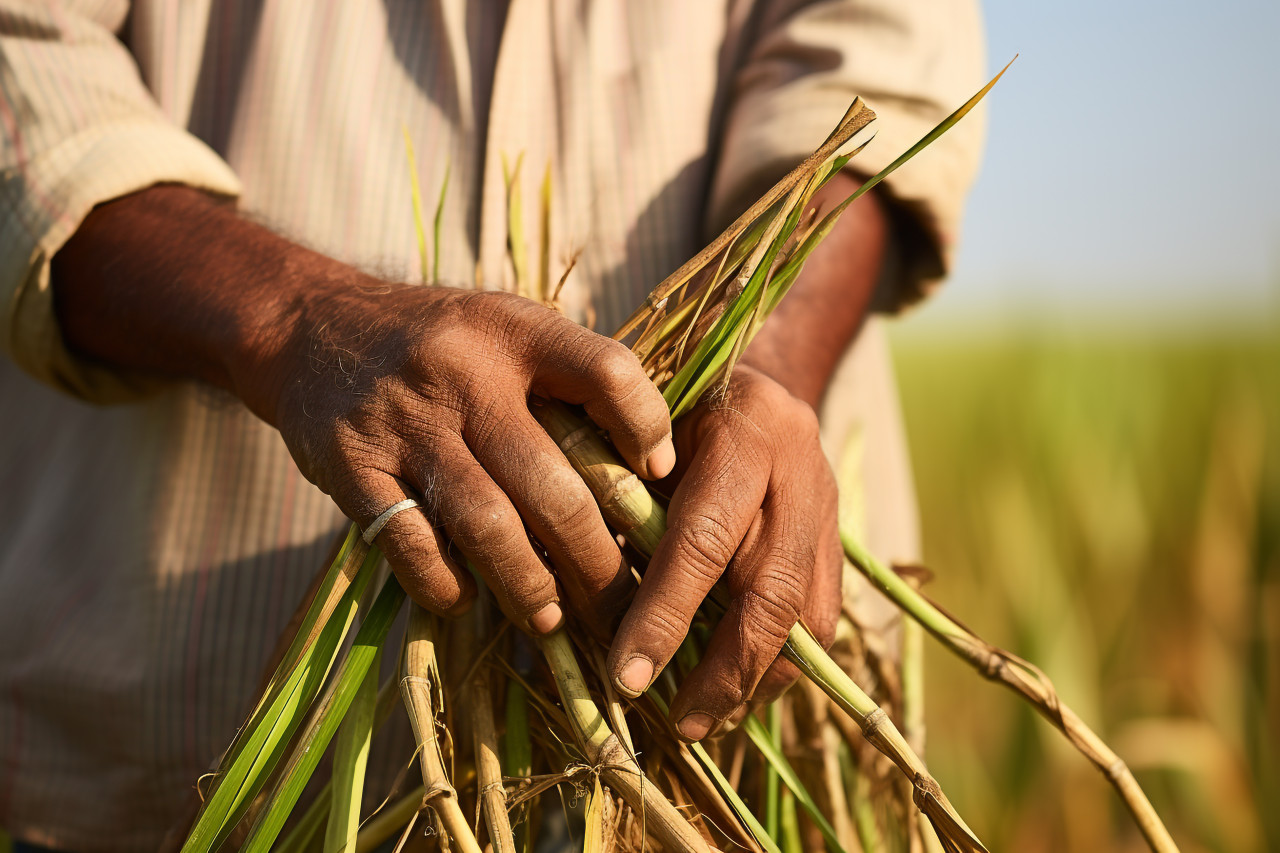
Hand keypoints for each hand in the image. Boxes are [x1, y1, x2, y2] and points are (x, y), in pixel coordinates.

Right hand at [254, 284, 677, 635]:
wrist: (313, 327)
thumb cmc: (440, 343)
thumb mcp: (507, 328)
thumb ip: (570, 379)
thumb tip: (654, 469)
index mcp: (515, 330)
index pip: (606, 371)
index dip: (646, 428)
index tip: (659, 477)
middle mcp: (462, 371)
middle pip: (551, 480)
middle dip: (596, 557)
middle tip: (620, 606)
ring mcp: (403, 420)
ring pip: (486, 523)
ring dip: (529, 585)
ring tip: (552, 619)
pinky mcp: (351, 465)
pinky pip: (411, 544)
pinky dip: (447, 584)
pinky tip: (468, 600)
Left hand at [607, 365, 842, 739]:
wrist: (749, 380)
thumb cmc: (669, 405)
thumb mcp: (638, 427)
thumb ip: (620, 494)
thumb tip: (574, 590)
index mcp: (742, 429)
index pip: (704, 537)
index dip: (665, 613)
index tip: (627, 675)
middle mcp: (799, 467)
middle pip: (767, 588)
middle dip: (720, 668)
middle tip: (673, 723)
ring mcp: (828, 505)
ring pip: (806, 612)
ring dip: (754, 679)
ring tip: (702, 723)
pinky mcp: (838, 536)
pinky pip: (822, 615)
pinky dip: (783, 664)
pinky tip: (740, 696)